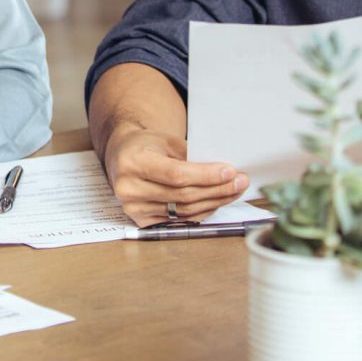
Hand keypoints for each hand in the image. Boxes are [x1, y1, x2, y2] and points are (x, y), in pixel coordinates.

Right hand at [102, 124, 248, 225]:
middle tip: (240, 182)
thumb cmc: (146, 145)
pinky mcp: (140, 220)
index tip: (230, 172)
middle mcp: (128, 188)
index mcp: (132, 162)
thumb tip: (225, 172)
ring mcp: (133, 207)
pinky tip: (215, 201)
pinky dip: (201, 211)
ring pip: (184, 211)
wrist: (121, 156)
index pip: (176, 175)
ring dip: (214, 202)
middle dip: (217, 189)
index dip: (206, 176)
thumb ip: (191, 156)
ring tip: (233, 191)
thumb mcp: (166, 141)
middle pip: (183, 196)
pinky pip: (179, 220)